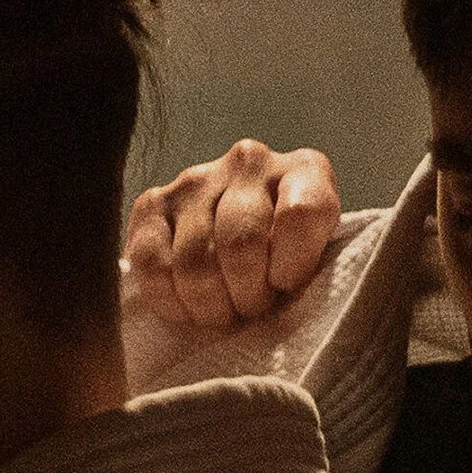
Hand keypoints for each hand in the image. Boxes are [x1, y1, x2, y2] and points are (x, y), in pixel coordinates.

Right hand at [126, 140, 341, 328]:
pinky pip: (152, 264)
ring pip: (195, 261)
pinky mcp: (151, 203)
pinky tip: (187, 305)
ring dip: (209, 304)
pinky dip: (170, 300)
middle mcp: (248, 161)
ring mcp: (195, 179)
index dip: (292, 266)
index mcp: (305, 168)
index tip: (285, 287)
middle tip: (249, 309)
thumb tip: (282, 294)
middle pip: (242, 244)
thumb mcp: (319, 256)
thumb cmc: (285, 258)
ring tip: (221, 310)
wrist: (235, 243)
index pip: (301, 213)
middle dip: (247, 295)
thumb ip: (315, 265)